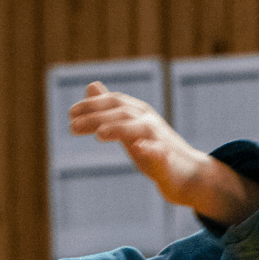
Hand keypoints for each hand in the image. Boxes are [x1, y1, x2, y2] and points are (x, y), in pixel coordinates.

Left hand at [68, 82, 258, 223]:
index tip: (71, 113)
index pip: (114, 101)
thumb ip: (109, 109)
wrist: (187, 175)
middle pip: (122, 112)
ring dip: (118, 128)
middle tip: (72, 127)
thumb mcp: (128, 127)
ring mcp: (160, 140)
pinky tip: (138, 148)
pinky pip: (161, 152)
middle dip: (96, 117)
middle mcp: (149, 122)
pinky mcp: (169, 160)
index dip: (92, 105)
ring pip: (139, 128)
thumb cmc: (154, 150)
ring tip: (99, 134)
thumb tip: (91, 85)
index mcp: (139, 113)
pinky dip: (150, 149)